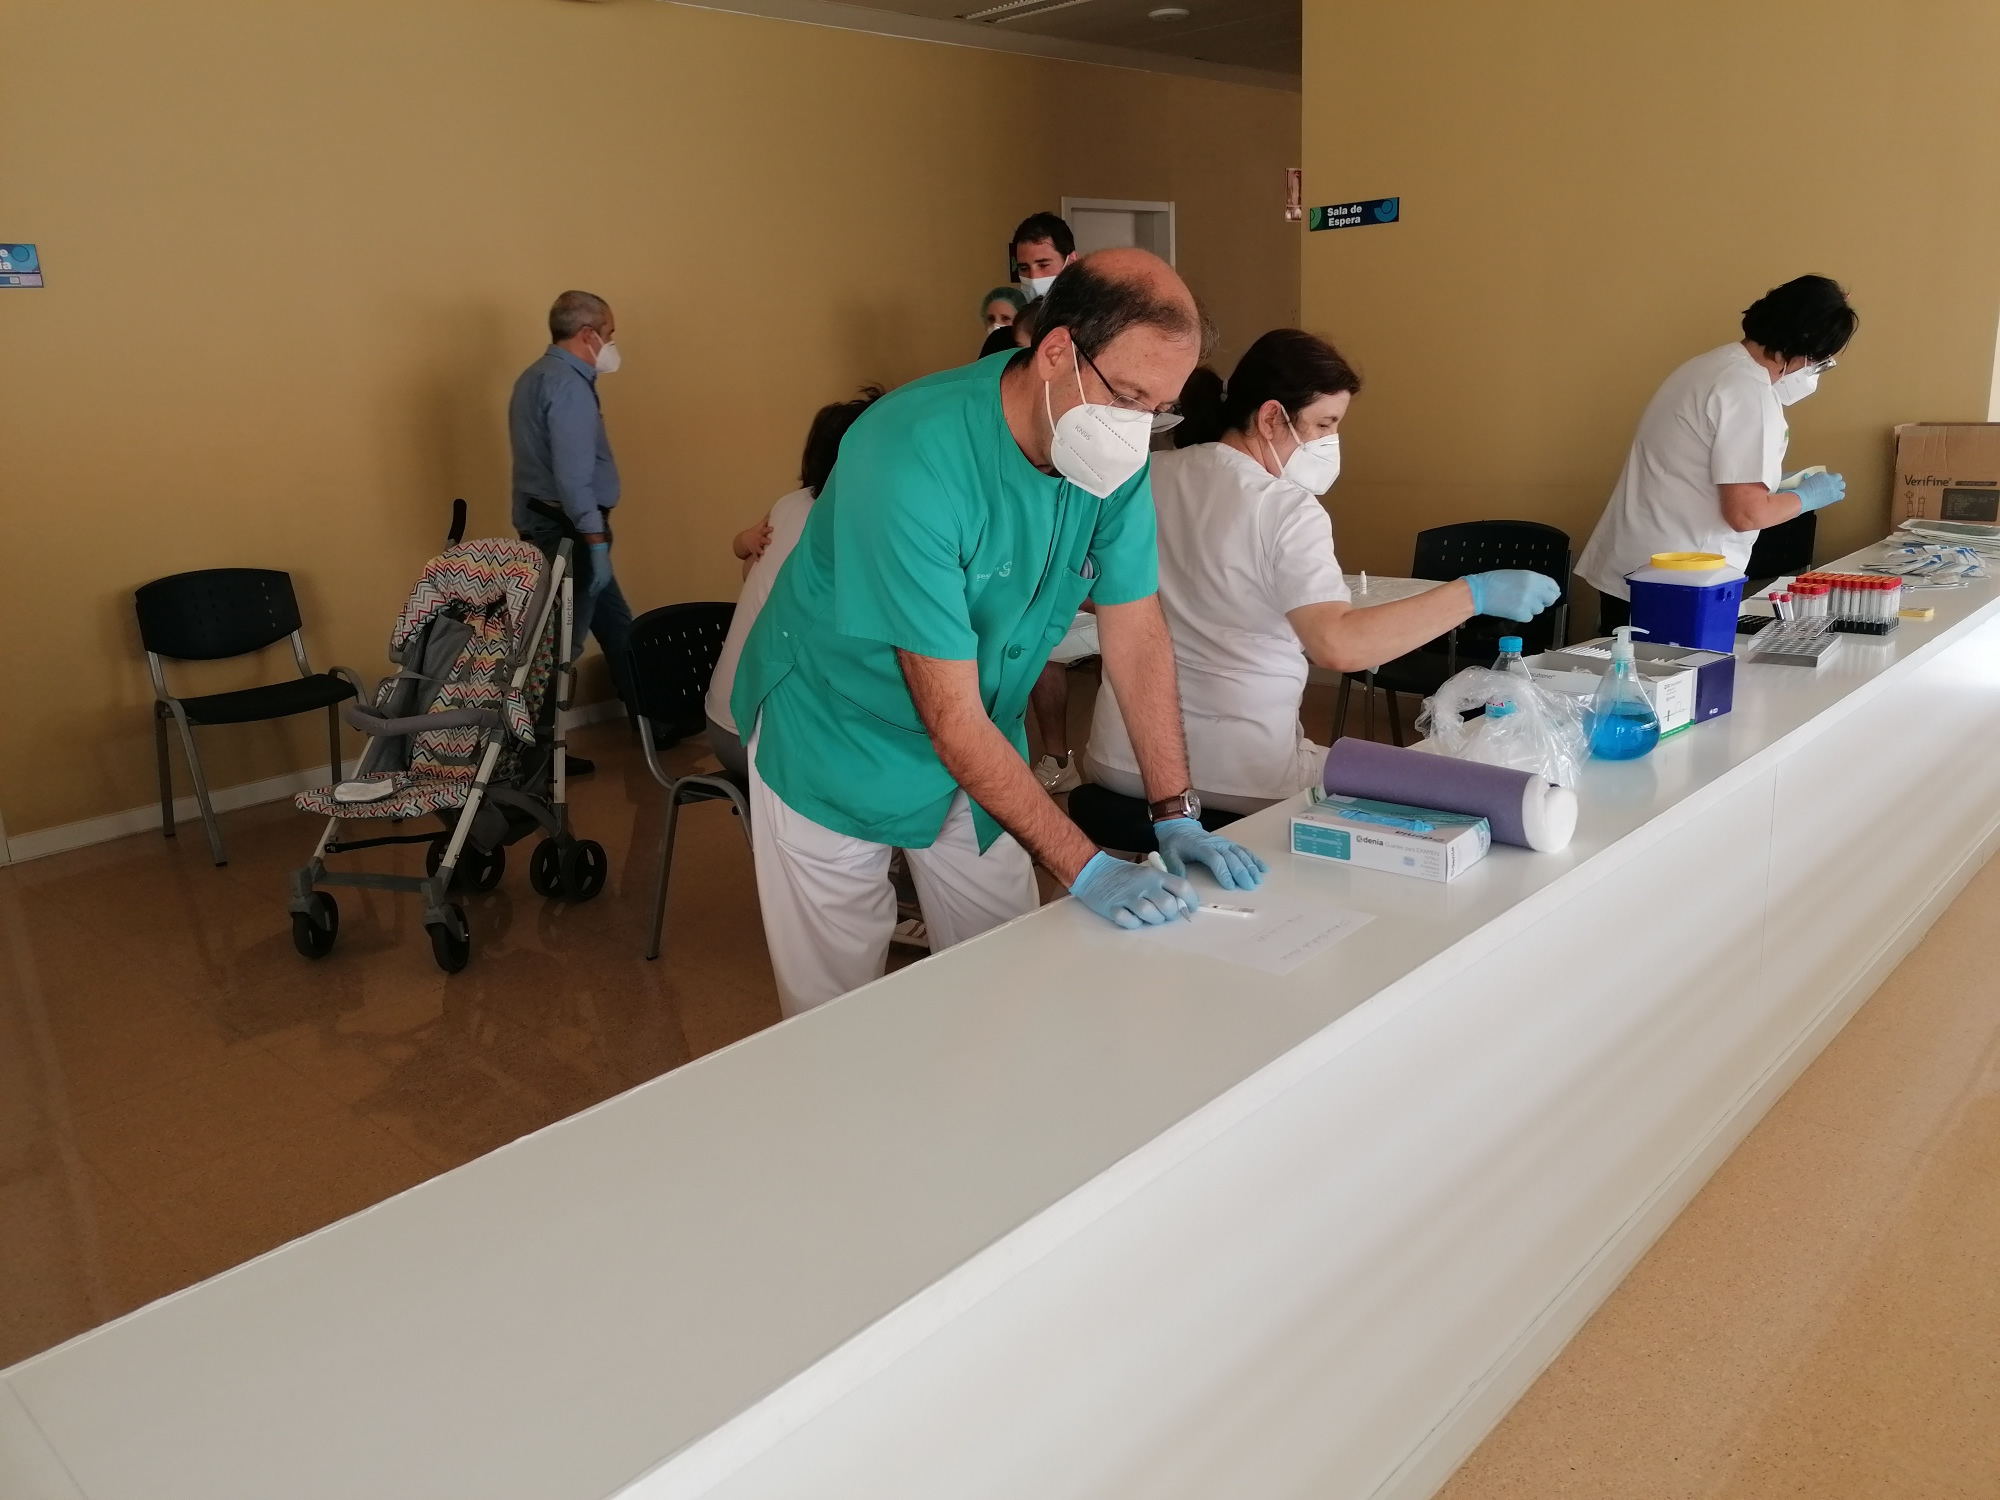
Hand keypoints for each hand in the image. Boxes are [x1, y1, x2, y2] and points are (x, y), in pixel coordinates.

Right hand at [587, 541, 613, 595]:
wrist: (599, 549)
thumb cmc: (601, 553)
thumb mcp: (603, 562)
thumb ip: (602, 567)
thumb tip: (599, 570)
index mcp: (609, 571)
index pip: (606, 581)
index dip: (602, 585)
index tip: (599, 589)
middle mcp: (607, 574)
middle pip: (603, 584)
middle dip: (599, 589)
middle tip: (594, 594)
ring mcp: (603, 574)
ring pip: (599, 585)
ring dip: (595, 590)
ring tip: (591, 594)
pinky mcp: (598, 574)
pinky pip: (595, 583)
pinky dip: (592, 587)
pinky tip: (590, 591)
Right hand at [734, 519, 772, 561]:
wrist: (745, 540)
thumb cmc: (756, 532)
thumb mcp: (760, 526)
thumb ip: (766, 521)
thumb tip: (773, 513)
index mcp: (760, 532)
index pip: (764, 529)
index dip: (768, 529)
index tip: (772, 529)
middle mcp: (758, 539)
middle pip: (762, 539)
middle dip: (765, 540)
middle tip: (770, 541)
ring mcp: (756, 545)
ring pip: (758, 548)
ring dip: (760, 550)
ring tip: (762, 553)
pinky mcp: (754, 551)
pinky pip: (755, 555)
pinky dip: (756, 558)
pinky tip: (758, 560)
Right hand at [1071, 851, 1196, 928]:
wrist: (1093, 871)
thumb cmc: (1124, 876)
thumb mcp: (1146, 874)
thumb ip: (1164, 887)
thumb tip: (1182, 906)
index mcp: (1154, 875)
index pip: (1182, 887)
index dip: (1191, 901)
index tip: (1190, 909)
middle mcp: (1144, 885)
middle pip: (1168, 905)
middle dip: (1170, 915)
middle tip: (1164, 914)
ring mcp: (1128, 896)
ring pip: (1150, 914)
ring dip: (1152, 920)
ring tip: (1147, 917)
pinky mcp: (1112, 907)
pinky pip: (1129, 922)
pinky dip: (1132, 923)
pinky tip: (1130, 917)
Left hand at [1153, 817, 1267, 889]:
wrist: (1179, 827)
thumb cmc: (1175, 843)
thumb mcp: (1168, 854)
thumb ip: (1175, 867)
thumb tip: (1181, 881)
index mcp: (1201, 847)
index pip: (1216, 860)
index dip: (1224, 872)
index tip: (1231, 886)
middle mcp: (1216, 844)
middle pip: (1232, 858)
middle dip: (1242, 872)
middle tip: (1250, 886)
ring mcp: (1224, 843)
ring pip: (1240, 854)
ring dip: (1251, 867)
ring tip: (1258, 880)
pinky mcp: (1229, 843)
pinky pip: (1244, 850)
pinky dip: (1254, 859)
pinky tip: (1263, 868)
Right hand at [1466, 570, 1560, 620]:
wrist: (1479, 592)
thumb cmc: (1494, 581)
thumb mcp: (1517, 575)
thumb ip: (1532, 581)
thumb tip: (1544, 590)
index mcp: (1533, 577)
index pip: (1552, 585)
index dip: (1553, 590)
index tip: (1551, 593)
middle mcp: (1534, 590)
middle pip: (1550, 599)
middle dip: (1545, 601)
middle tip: (1535, 601)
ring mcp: (1528, 603)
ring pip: (1539, 610)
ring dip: (1531, 608)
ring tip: (1517, 603)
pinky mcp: (1521, 614)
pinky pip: (1529, 617)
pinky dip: (1522, 615)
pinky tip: (1512, 609)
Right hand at [1794, 471, 1845, 511]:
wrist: (1803, 498)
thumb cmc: (1801, 491)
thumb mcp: (1807, 481)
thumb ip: (1812, 480)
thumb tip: (1811, 480)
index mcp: (1822, 474)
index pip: (1828, 475)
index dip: (1826, 480)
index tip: (1823, 484)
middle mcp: (1830, 479)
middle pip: (1838, 477)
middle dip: (1836, 481)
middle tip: (1831, 486)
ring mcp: (1833, 487)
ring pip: (1842, 484)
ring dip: (1838, 488)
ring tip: (1833, 492)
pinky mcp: (1835, 495)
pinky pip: (1842, 495)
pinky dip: (1838, 496)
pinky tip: (1833, 498)